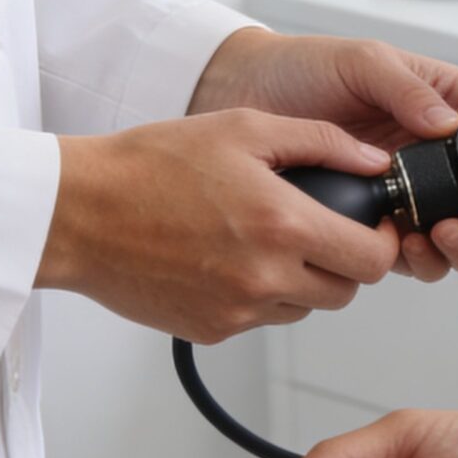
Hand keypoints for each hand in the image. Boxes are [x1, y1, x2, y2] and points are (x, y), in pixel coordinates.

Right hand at [37, 110, 400, 342]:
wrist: (77, 213)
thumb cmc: (151, 163)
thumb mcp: (244, 127)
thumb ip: (322, 142)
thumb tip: (376, 163)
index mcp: (282, 224)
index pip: (372, 259)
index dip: (380, 243)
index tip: (368, 225)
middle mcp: (265, 277)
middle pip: (346, 292)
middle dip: (343, 263)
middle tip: (318, 230)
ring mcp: (237, 311)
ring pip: (304, 309)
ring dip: (301, 281)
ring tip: (264, 240)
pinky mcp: (211, 330)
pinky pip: (260, 320)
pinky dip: (258, 296)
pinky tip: (227, 259)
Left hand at [187, 31, 457, 279]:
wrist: (239, 98)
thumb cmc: (303, 69)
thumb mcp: (363, 61)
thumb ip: (408, 90)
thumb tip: (449, 126)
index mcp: (453, 112)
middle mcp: (441, 161)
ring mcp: (414, 197)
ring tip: (444, 234)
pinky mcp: (378, 227)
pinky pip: (417, 258)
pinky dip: (423, 262)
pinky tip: (408, 248)